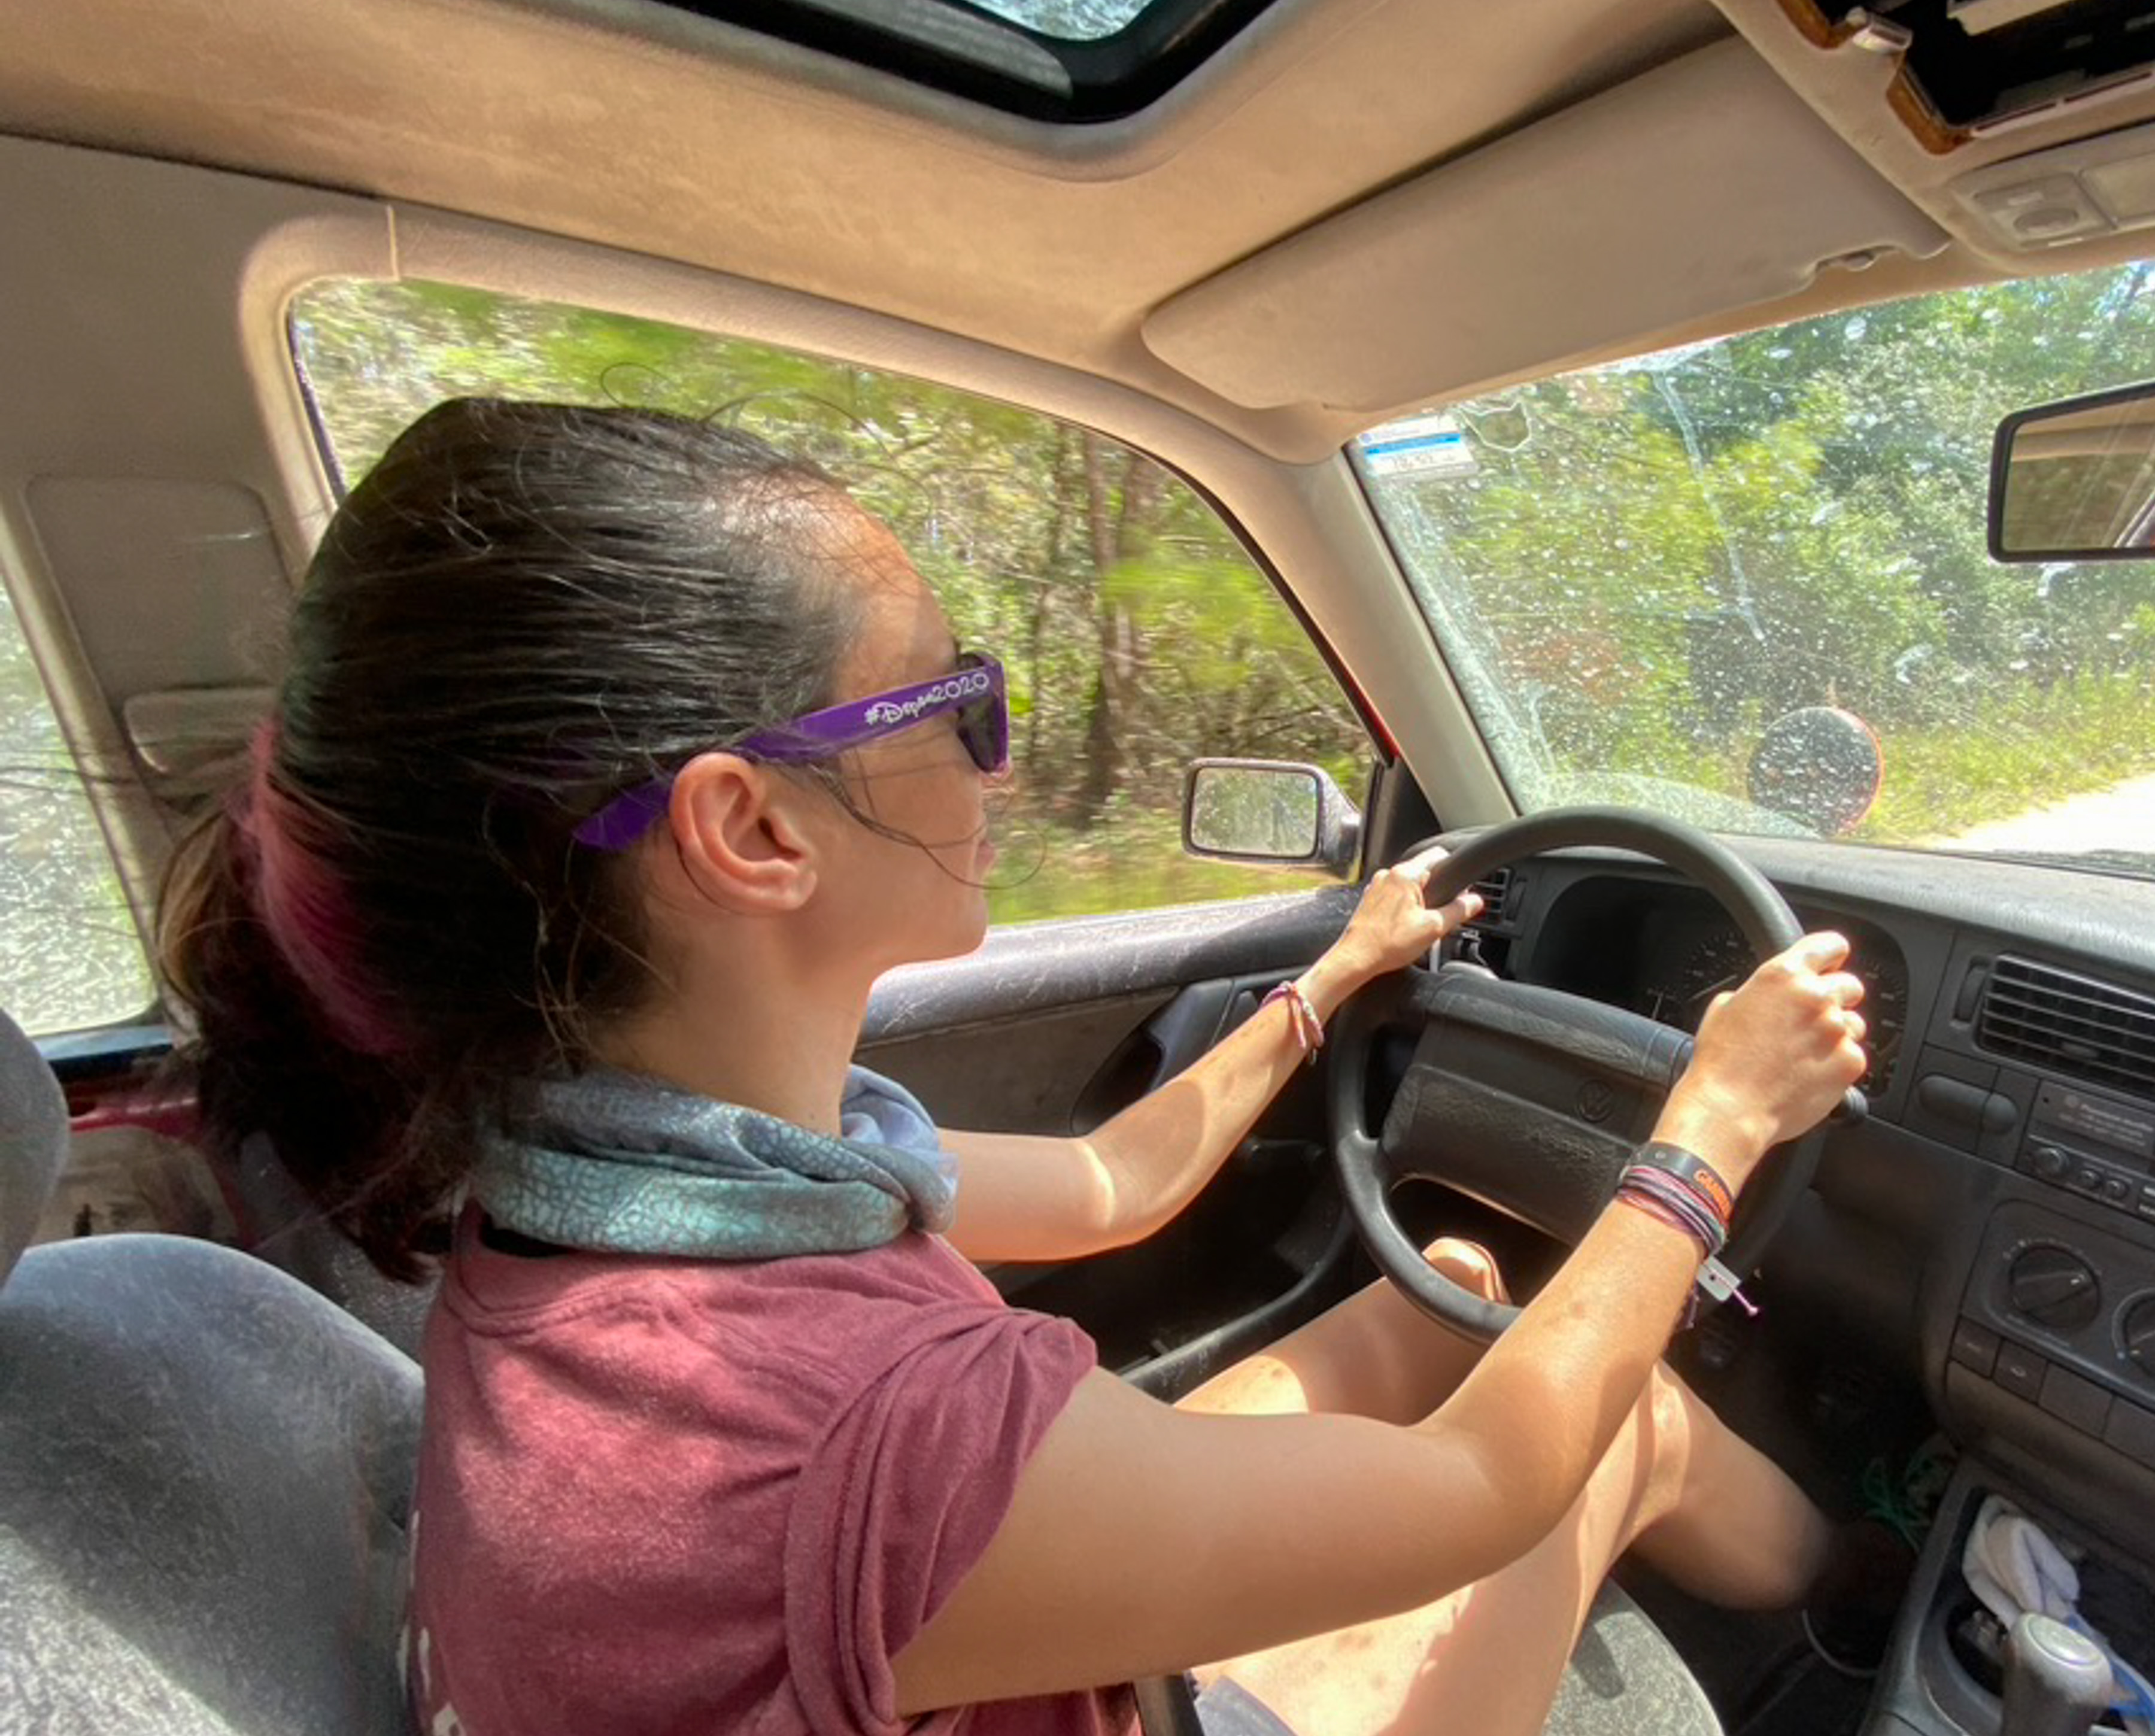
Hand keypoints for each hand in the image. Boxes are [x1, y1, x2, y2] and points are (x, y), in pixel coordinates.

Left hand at [1322, 844, 1483, 993]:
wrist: (1355, 959)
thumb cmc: (1387, 944)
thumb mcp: (1433, 928)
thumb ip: (1458, 911)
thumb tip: (1474, 901)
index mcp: (1404, 874)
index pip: (1438, 855)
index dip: (1454, 870)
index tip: (1461, 888)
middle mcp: (1388, 875)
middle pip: (1424, 872)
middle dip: (1437, 890)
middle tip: (1441, 914)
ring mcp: (1377, 887)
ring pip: (1409, 886)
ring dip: (1421, 901)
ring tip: (1421, 925)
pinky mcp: (1371, 900)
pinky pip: (1395, 897)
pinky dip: (1405, 908)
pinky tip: (1405, 928)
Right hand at [1658, 930, 1868, 1189]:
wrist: (1729, 1108)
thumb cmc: (1721, 1062)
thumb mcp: (1725, 1008)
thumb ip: (1759, 991)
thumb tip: (1770, 996)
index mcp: (1783, 975)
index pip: (1830, 946)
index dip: (1830, 957)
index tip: (1829, 966)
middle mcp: (1815, 996)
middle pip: (1850, 985)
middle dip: (1835, 1001)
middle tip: (1811, 1022)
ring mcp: (1836, 1029)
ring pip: (1855, 1023)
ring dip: (1837, 1035)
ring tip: (1805, 1055)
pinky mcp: (1850, 1062)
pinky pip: (1854, 1056)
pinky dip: (1837, 1066)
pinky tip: (1809, 1075)